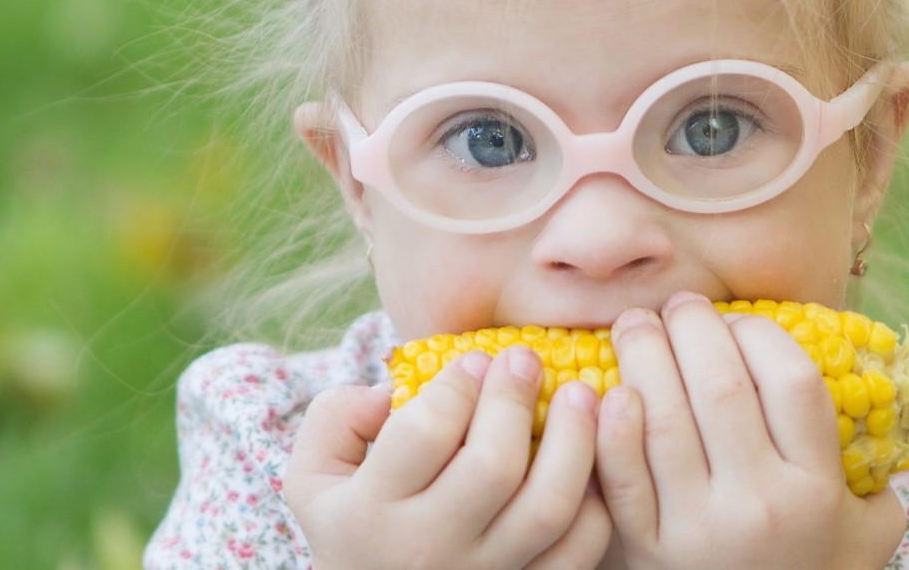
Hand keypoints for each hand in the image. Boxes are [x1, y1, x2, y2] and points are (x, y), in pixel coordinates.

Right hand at [284, 346, 611, 568]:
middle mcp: (429, 551)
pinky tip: (591, 459)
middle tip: (526, 358)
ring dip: (575, 440)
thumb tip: (389, 391)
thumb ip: (334, 419)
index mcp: (371, 514)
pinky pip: (580, 548)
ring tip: (581, 394)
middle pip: (494, 466)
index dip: (457, 384)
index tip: (476, 358)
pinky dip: (596, 500)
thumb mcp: (312, 475)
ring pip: (548, 506)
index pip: (424, 434)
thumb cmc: (350, 524)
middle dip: (515, 398)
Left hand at [594, 293, 906, 569]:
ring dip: (643, 356)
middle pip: (720, 386)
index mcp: (815, 491)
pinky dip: (611, 427)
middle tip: (678, 306)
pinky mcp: (644, 549)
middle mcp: (757, 505)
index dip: (759, 333)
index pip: (791, 382)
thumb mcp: (867, 532)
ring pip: (662, 418)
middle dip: (693, 328)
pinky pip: (622, 474)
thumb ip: (874, 472)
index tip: (737, 319)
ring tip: (636, 325)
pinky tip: (609, 390)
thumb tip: (869, 394)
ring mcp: (696, 528)